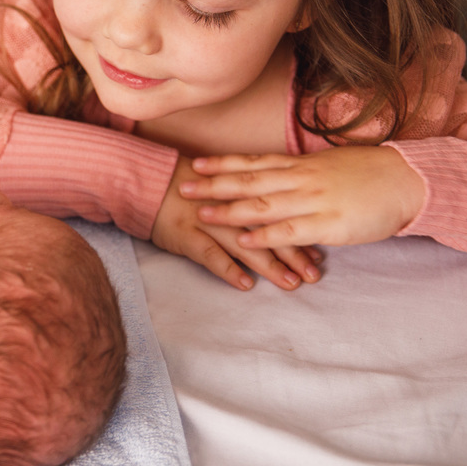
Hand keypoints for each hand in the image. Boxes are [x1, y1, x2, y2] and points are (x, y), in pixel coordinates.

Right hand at [151, 156, 323, 291]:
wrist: (146, 181)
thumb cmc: (187, 185)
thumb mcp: (221, 185)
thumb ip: (246, 198)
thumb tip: (279, 216)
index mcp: (239, 191)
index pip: (278, 212)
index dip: (300, 232)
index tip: (320, 252)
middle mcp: (228, 206)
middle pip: (267, 230)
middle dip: (293, 253)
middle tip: (314, 274)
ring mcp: (207, 221)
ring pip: (245, 244)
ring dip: (270, 265)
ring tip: (290, 283)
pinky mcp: (186, 235)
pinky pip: (210, 254)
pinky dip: (228, 269)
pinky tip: (245, 284)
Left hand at [182, 146, 425, 248]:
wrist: (407, 181)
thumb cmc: (370, 175)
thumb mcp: (329, 166)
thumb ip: (302, 173)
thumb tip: (278, 176)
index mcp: (301, 165)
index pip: (254, 162)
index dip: (223, 164)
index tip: (196, 164)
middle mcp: (301, 179)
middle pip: (250, 180)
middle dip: (214, 185)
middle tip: (183, 186)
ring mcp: (313, 201)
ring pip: (263, 204)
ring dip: (230, 210)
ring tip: (202, 213)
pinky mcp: (327, 224)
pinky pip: (290, 231)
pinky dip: (265, 235)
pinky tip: (244, 240)